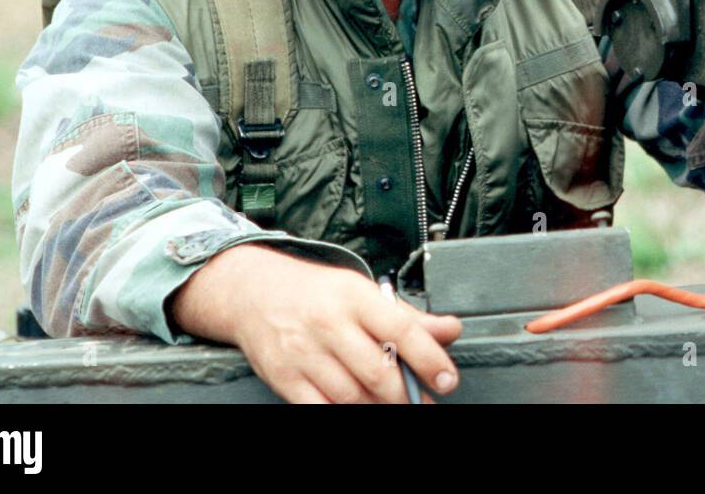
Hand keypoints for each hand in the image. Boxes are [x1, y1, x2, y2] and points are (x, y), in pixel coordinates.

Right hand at [171, 243, 461, 403]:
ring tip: (390, 404)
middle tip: (420, 401)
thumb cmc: (316, 294)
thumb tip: (450, 330)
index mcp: (355, 297)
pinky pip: (320, 408)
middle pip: (377, 373)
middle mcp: (329, 324)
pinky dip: (343, 412)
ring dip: (378, 408)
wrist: (254, 292)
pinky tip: (357, 406)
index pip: (401, 329)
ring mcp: (304, 353)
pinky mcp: (284, 377)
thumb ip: (408, 316)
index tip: (446, 380)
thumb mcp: (363, 292)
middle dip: (405, 395)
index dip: (429, 358)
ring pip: (352, 396)